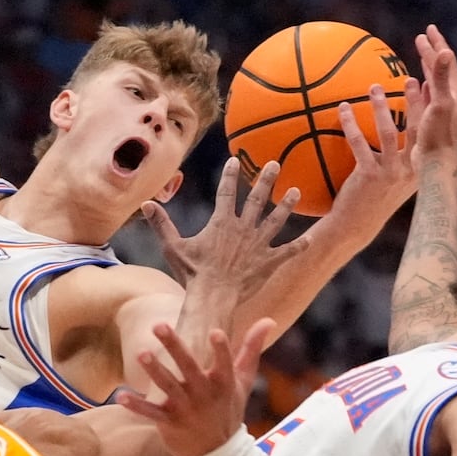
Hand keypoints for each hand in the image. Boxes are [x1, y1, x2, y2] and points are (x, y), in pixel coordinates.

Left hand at [117, 319, 271, 455]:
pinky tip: (120, 396)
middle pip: (188, 367)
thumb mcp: (243, 381)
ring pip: (168, 386)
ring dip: (154, 370)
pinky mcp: (169, 422)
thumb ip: (251, 349)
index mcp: (223, 383)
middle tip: (158, 325)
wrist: (218, 454)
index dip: (221, 350)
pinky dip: (136, 406)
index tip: (215, 332)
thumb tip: (268, 320)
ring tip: (141, 354)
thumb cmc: (229, 409)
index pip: (224, 363)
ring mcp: (185, 409)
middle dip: (174, 346)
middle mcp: (203, 394)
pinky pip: (150, 413)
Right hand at [144, 158, 307, 295]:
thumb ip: (161, 224)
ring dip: (286, 205)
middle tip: (276, 163)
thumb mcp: (173, 247)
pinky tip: (310, 239)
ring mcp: (258, 245)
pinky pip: (287, 251)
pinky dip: (299, 245)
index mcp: (221, 223)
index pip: (226, 192)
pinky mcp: (269, 262)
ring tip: (296, 191)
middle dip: (266, 179)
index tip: (233, 159)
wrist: (214, 296)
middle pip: (257, 199)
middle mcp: (243, 229)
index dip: (229, 175)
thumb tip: (146, 204)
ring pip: (276, 220)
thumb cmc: (192, 273)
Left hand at [325, 81, 418, 238]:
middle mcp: (410, 170)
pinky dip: (351, 123)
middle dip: (415, 101)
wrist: (355, 226)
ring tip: (375, 86)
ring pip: (389, 132)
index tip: (428, 85)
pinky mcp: (370, 176)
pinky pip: (359, 143)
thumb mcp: (392, 178)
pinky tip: (344, 108)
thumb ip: (398, 157)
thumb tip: (395, 130)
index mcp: (418, 169)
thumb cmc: (370, 199)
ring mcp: (391, 173)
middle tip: (409, 78)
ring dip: (381, 107)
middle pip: (416, 129)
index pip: (428, 134)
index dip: (429, 110)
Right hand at [406, 24, 456, 165]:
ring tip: (420, 57)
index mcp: (455, 91)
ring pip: (434, 82)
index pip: (446, 60)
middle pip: (441, 68)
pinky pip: (425, 95)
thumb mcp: (440, 103)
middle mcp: (451, 98)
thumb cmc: (439, 134)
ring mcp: (441, 108)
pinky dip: (420, 85)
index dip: (437, 44)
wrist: (435, 164)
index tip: (428, 29)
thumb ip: (442, 77)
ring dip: (427, 68)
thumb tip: (445, 51)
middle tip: (422, 36)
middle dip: (432, 52)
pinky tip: (414, 84)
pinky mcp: (431, 119)